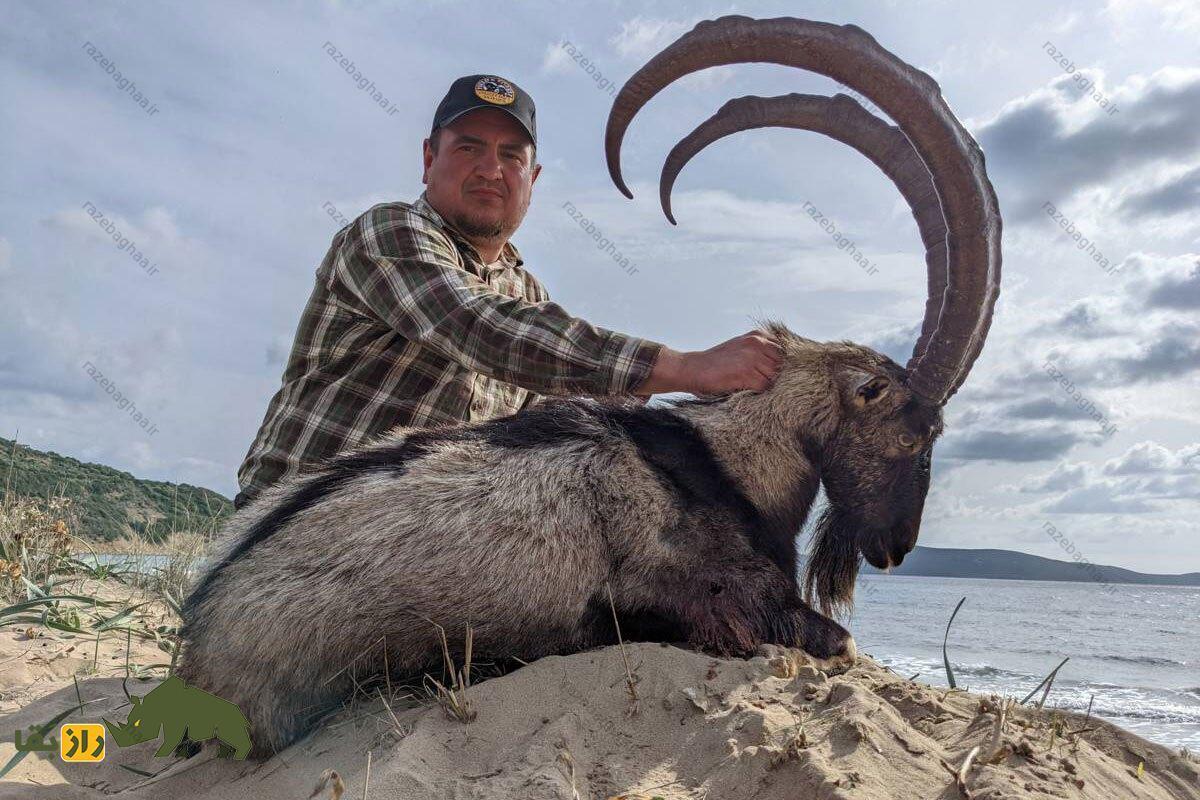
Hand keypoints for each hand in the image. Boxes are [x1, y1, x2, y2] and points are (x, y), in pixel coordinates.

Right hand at [634, 331, 782, 395]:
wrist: (692, 369)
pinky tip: (748, 392)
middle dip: (778, 377)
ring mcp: (752, 357)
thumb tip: (786, 369)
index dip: (785, 366)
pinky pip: (765, 388)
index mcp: (758, 336)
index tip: (781, 376)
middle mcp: (757, 343)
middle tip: (767, 387)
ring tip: (754, 390)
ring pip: (776, 377)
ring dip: (768, 387)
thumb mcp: (740, 349)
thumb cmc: (716, 364)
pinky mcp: (746, 373)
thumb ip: (761, 353)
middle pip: (784, 365)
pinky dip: (759, 393)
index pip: (786, 351)